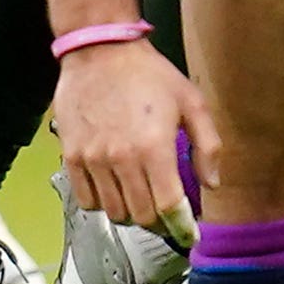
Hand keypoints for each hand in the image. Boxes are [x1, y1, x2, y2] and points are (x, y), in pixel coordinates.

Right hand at [53, 38, 204, 231]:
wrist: (99, 50)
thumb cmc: (146, 72)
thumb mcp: (191, 101)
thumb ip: (207, 145)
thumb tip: (211, 183)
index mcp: (154, 147)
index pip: (170, 207)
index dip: (183, 227)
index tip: (189, 233)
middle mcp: (122, 159)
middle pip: (143, 216)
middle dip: (160, 221)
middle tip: (166, 213)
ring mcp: (94, 160)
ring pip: (115, 213)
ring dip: (132, 213)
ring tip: (140, 199)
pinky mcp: (72, 157)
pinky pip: (87, 200)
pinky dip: (103, 203)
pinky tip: (114, 189)